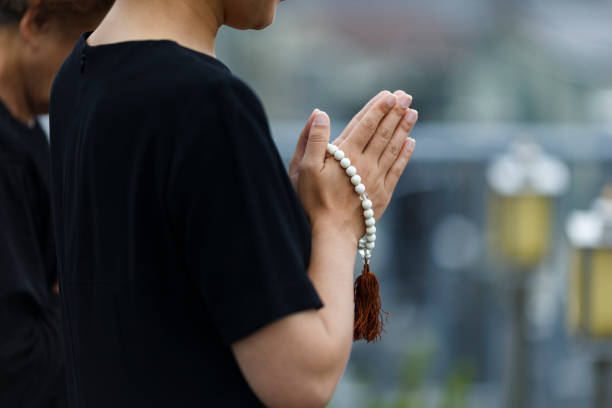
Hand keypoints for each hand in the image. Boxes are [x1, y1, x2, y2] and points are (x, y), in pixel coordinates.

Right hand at [293, 90, 417, 240]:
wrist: (331, 234)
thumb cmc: (311, 200)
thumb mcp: (303, 168)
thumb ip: (313, 139)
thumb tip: (320, 113)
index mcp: (345, 155)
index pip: (365, 124)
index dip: (377, 108)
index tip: (389, 94)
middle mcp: (365, 163)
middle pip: (383, 133)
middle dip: (395, 112)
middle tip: (406, 96)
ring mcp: (377, 179)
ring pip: (393, 148)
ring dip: (403, 129)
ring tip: (413, 113)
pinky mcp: (383, 194)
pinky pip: (397, 169)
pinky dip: (405, 155)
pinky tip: (410, 143)